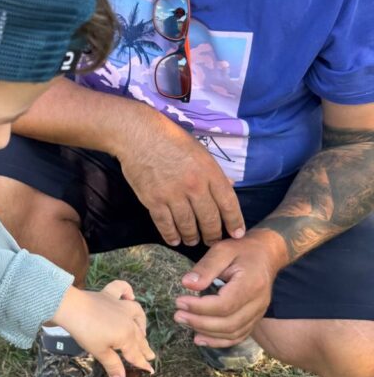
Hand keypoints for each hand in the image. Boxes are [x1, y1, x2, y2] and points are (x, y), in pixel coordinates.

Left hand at [52, 280, 154, 376]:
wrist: (72, 308)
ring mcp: (119, 305)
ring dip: (141, 321)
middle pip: (138, 336)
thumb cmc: (86, 332)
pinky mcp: (108, 295)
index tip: (150, 371)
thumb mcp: (100, 352)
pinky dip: (127, 290)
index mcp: (126, 336)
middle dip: (145, 347)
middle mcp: (127, 320)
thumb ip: (112, 365)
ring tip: (142, 330)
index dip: (142, 364)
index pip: (136, 354)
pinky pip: (121, 289)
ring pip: (136, 312)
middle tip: (150, 355)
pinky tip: (129, 295)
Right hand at [112, 105, 245, 246]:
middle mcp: (194, 186)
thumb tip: (231, 185)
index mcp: (209, 172)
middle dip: (213, 234)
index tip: (237, 233)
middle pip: (209, 219)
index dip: (235, 221)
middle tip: (213, 241)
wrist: (139, 135)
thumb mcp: (200, 151)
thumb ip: (214, 172)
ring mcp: (173, 195)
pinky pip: (165, 225)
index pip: (228, 203)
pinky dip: (171, 235)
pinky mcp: (154, 200)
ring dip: (192, 237)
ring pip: (188, 226)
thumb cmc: (171, 140)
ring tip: (193, 241)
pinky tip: (174, 240)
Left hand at [172, 232, 286, 345]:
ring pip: (233, 333)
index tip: (179, 301)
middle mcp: (258, 303)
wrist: (266, 255)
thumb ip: (205, 267)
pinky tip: (199, 338)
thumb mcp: (222, 250)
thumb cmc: (241, 250)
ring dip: (206, 333)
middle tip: (177, 315)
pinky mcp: (254, 319)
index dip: (200, 307)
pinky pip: (238, 336)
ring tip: (184, 322)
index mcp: (251, 284)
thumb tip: (186, 284)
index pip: (225, 304)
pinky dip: (218, 341)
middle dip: (199, 322)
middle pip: (229, 323)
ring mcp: (258, 313)